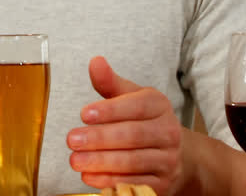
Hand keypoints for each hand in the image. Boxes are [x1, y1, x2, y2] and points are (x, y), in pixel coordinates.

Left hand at [65, 56, 184, 193]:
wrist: (173, 153)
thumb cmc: (143, 120)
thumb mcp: (130, 97)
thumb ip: (110, 82)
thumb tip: (95, 62)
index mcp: (159, 105)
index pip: (135, 106)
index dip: (110, 110)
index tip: (84, 114)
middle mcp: (168, 132)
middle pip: (132, 135)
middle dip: (99, 139)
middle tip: (72, 140)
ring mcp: (167, 159)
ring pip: (133, 161)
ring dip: (101, 162)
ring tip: (75, 160)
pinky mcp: (162, 183)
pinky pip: (135, 183)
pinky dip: (111, 181)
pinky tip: (89, 177)